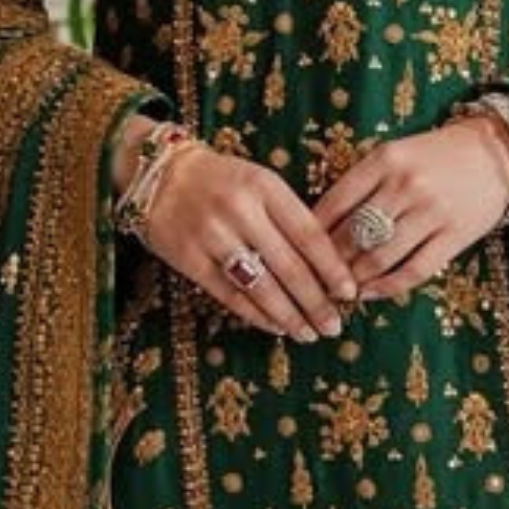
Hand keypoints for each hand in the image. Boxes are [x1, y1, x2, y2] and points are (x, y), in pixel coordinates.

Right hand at [132, 134, 363, 341]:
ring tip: (308, 334)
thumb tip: (328, 266)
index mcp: (265, 187)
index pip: (308, 233)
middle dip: (316, 302)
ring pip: (261, 286)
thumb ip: (289, 216)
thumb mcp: (260, 183)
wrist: (159, 174)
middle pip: (288, 266)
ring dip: (289, 316)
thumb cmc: (222, 181)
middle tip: (333, 326)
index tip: (349, 293)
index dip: (332, 268)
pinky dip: (256, 315)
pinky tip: (275, 326)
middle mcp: (240, 210)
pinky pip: (229, 294)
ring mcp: (212, 236)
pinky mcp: (188, 259)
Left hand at [311, 115, 508, 303]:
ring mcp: (432, 212)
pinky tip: (369, 293)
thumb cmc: (434, 156)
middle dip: (328, 264)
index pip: (334, 203)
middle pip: (353, 235)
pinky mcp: (454, 236)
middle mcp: (406, 185)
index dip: (310, 234)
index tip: (297, 252)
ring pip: (379, 257)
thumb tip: (319, 227)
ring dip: (354, 280)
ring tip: (338, 292)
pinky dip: (386, 288)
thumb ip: (361, 184)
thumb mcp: (393, 155)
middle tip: (311, 281)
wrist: (494, 154)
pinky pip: (413, 271)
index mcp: (384, 160)